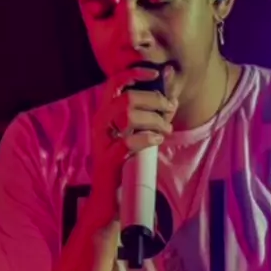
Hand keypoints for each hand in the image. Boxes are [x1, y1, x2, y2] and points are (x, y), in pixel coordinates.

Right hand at [91, 64, 177, 195]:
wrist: (108, 198)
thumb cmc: (125, 163)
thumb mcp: (137, 134)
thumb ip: (151, 114)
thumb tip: (170, 93)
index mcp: (105, 114)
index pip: (115, 83)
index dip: (135, 73)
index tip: (155, 73)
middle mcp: (100, 124)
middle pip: (128, 98)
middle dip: (155, 101)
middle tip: (170, 111)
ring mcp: (102, 141)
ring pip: (129, 116)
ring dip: (154, 120)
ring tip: (166, 130)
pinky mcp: (109, 160)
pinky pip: (127, 142)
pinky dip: (147, 138)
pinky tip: (157, 140)